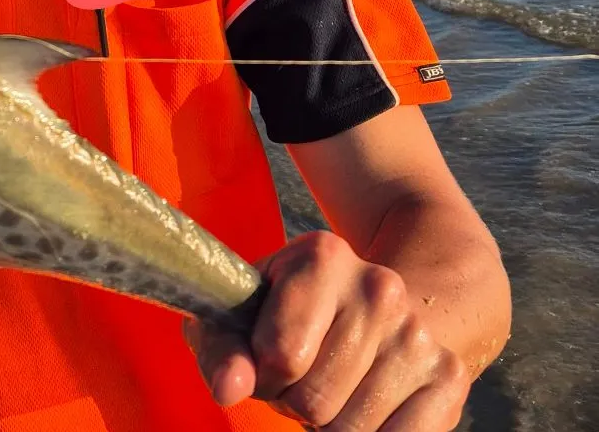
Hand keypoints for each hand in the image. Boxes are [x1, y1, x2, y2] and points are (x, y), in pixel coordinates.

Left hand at [185, 232, 469, 430]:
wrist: (377, 305)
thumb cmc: (290, 313)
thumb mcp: (243, 314)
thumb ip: (222, 350)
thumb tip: (229, 389)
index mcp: (321, 257)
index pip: (280, 355)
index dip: (262, 374)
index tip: (266, 360)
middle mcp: (379, 288)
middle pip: (315, 399)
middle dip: (295, 401)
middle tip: (303, 376)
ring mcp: (418, 334)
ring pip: (351, 429)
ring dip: (330, 423)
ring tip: (331, 385)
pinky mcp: (449, 377)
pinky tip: (363, 403)